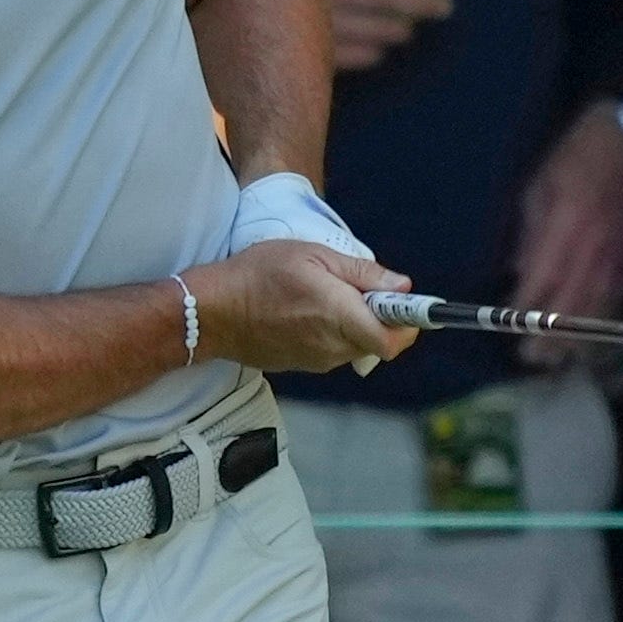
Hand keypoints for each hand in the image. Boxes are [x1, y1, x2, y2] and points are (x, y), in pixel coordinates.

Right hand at [190, 235, 411, 376]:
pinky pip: (333, 351)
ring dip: (355, 326)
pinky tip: (307, 312)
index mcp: (340, 316)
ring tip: (326, 296)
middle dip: (381, 319)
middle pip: (379, 343)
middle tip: (362, 290)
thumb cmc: (258, 275)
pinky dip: (332, 334)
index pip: (393, 340)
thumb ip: (362, 274)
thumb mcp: (313, 255)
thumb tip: (403, 287)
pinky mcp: (303, 366)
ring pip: (356, 347)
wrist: (212, 312)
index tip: (409, 306)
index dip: (409, 325)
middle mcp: (333, 346)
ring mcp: (317, 361)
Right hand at [304, 0, 452, 72]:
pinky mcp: (297, 52)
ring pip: (367, 28)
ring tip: (408, 30)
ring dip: (393, 28)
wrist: (206, 5)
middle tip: (444, 6)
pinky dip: (363, 54)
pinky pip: (342, 56)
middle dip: (419, 1)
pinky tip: (377, 54)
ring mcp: (304, 21)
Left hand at [506, 104, 622, 352]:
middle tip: (532, 359)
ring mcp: (620, 252)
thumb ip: (530, 233)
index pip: (544, 276)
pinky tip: (593, 336)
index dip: (527, 306)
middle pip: (573, 300)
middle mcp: (595, 244)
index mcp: (567, 224)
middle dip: (551, 334)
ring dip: (579, 335)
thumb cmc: (574, 158)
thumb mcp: (538, 188)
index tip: (511, 326)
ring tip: (560, 358)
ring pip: (599, 304)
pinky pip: (621, 294)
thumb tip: (519, 273)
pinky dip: (604, 317)